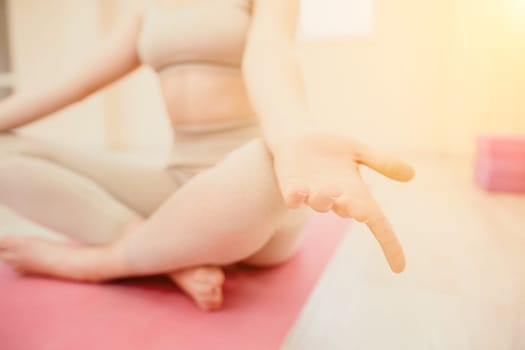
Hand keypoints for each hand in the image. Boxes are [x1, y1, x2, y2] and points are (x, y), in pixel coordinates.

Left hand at [271, 130, 414, 272]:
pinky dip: (296, 197)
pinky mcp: (291, 187)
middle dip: (354, 209)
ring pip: (321, 203)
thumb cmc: (329, 149)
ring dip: (326, 200)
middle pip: (349, 210)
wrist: (295, 137)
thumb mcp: (358, 151)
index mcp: (356, 192)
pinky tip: (298, 194)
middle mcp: (335, 198)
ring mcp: (312, 194)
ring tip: (329, 193)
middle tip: (359, 210)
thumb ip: (381, 162)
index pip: (378, 222)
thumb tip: (412, 174)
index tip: (399, 268)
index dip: (389, 244)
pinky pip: (294, 197)